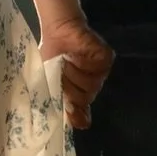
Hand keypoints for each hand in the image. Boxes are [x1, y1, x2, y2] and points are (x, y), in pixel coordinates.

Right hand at [38, 14, 114, 130]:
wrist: (58, 30)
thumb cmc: (52, 55)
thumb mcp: (49, 81)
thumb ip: (60, 101)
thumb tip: (78, 125)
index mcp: (80, 92)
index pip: (82, 111)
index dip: (76, 114)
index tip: (68, 111)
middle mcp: (92, 84)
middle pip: (84, 98)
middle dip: (68, 87)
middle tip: (60, 73)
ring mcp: (102, 72)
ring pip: (90, 85)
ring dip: (73, 73)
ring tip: (66, 61)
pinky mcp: (106, 58)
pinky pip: (96, 69)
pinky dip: (82, 63)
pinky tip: (75, 55)